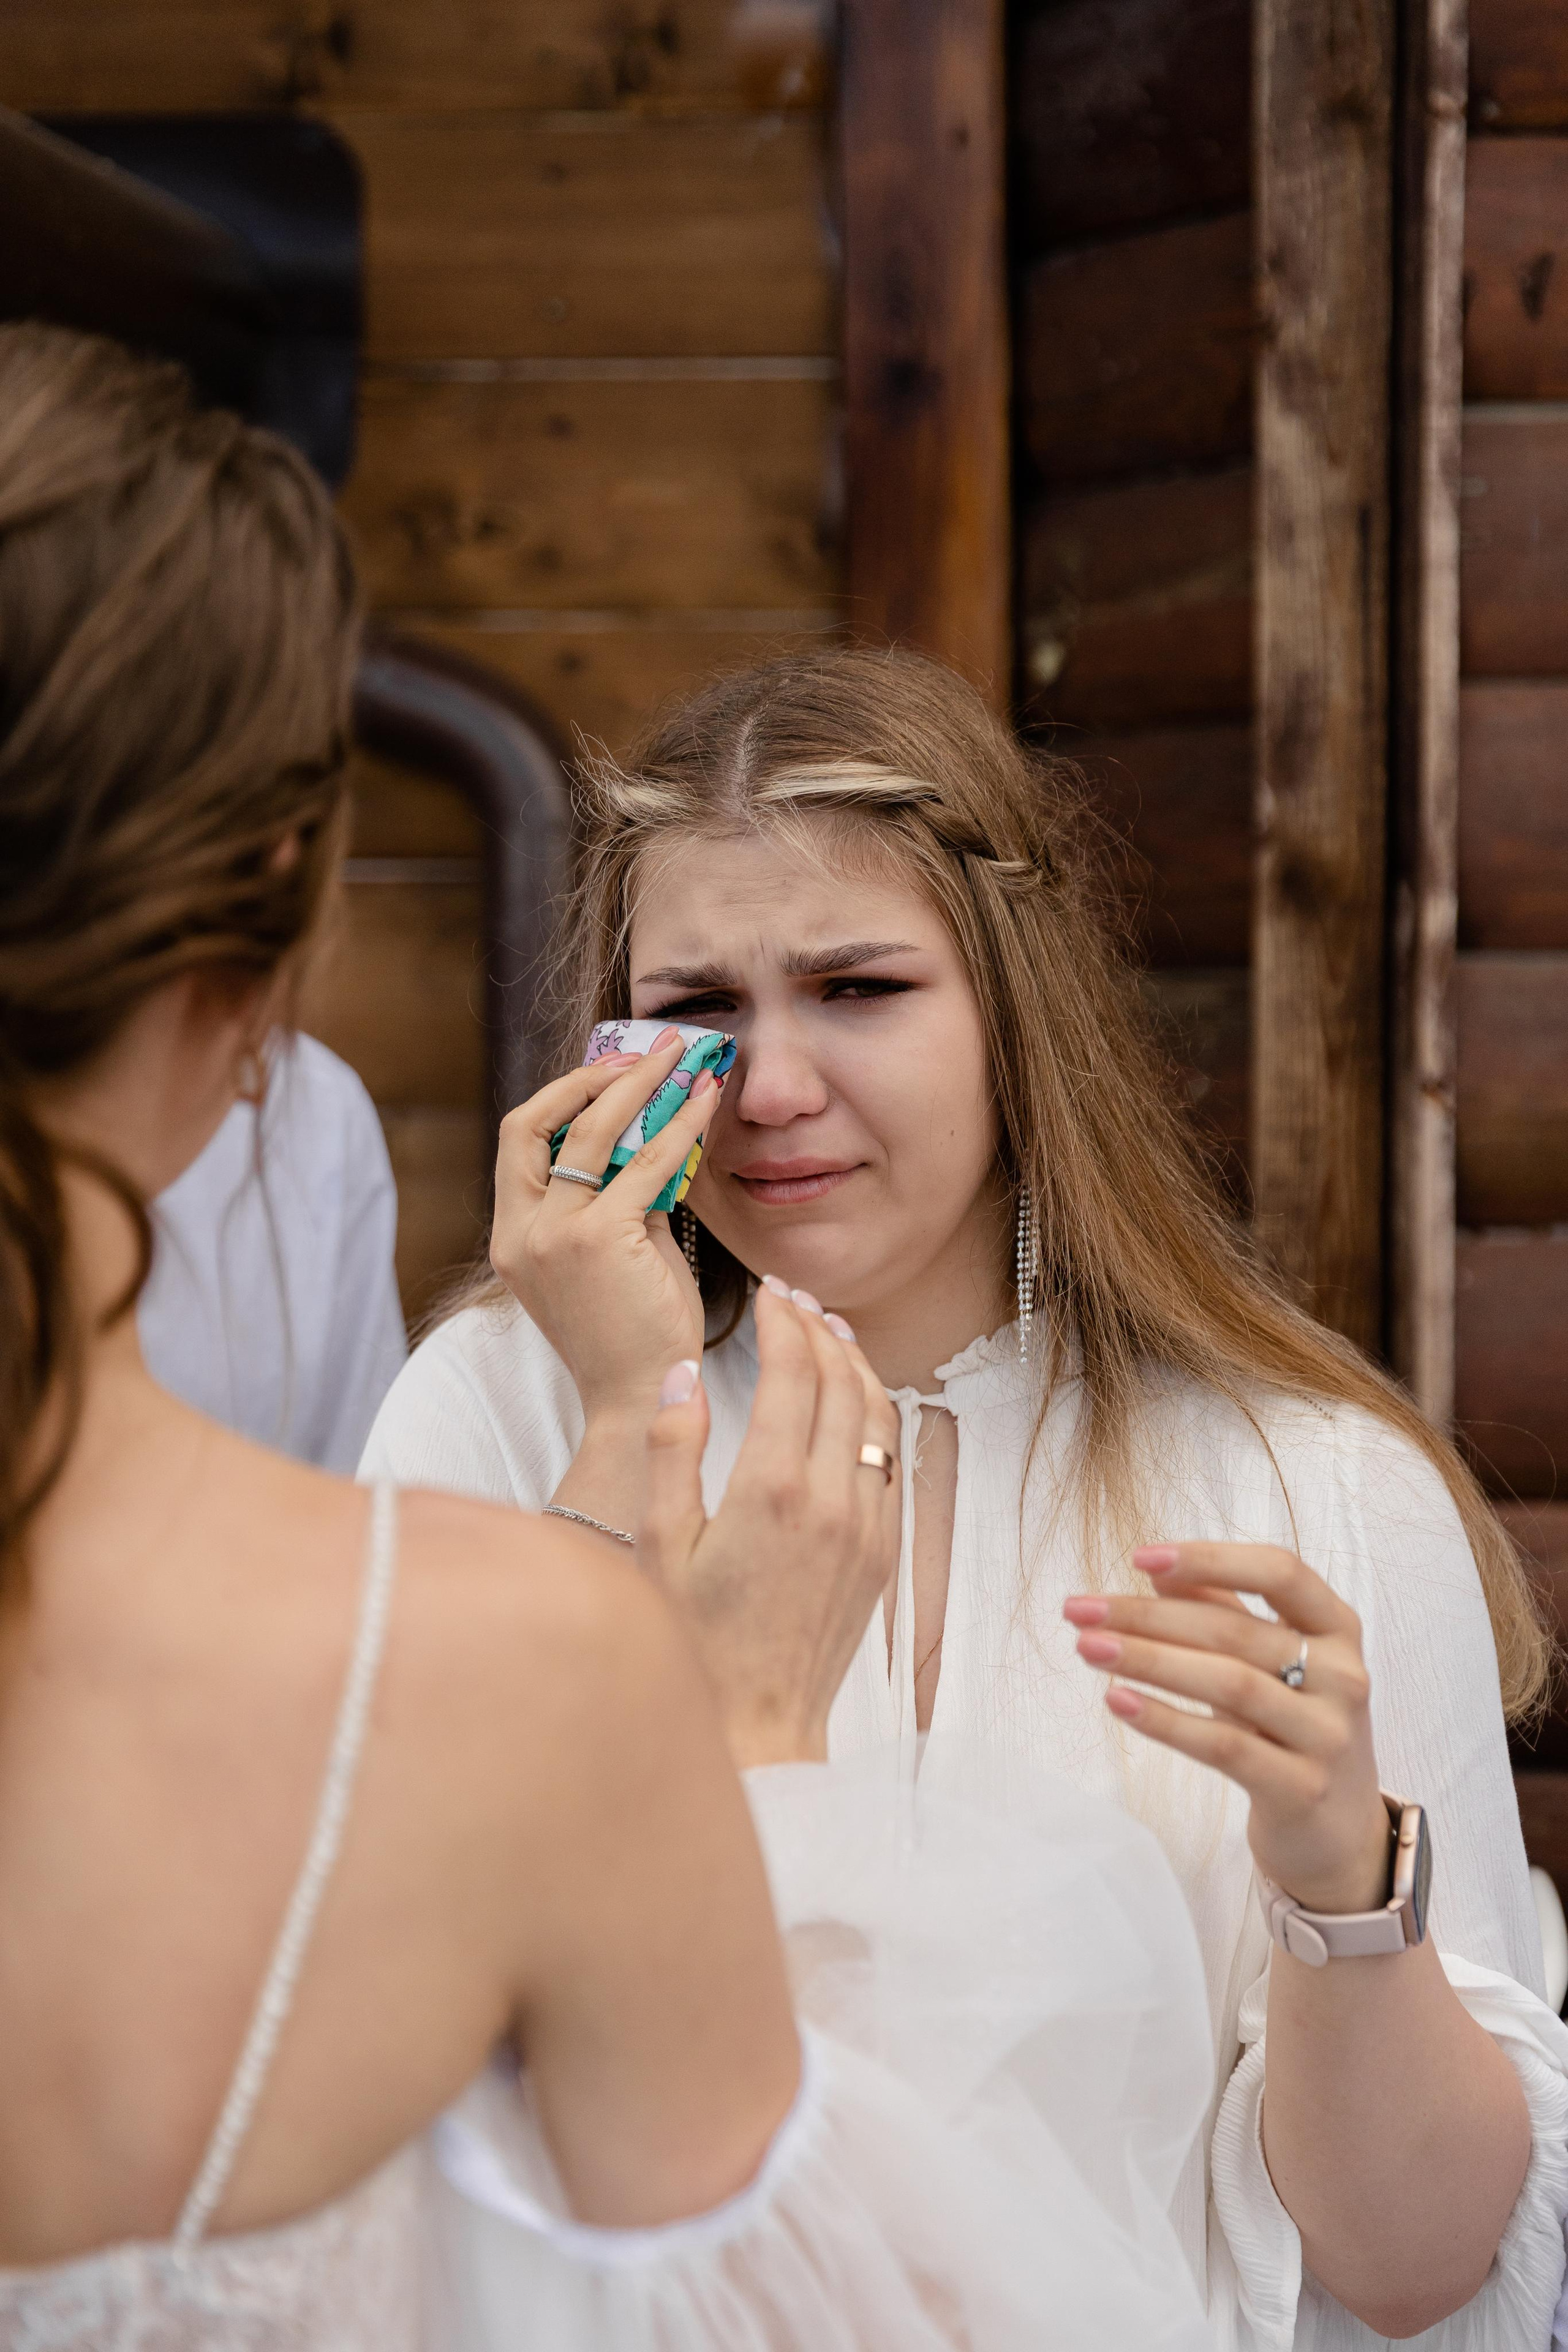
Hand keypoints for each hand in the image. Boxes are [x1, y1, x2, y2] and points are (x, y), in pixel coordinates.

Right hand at [490, 1031, 718, 1423]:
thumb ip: (619, 1201)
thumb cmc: (638, 1333)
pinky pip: (644, 1164)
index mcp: (513, 1238)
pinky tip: (706, 1107)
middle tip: (645, 1056)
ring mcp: (553, 1236)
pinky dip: (678, 1128)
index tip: (609, 1073)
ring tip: (683, 1061)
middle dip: (588, 1078)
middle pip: (529, 1123)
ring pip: (591, 1132)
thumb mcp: (615, 1256)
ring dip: (639, 1086)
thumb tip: (654, 1138)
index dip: (561, 1098)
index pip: (519, 1143)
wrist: (645, 1399)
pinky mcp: (597, 1240)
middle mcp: (520, 1233)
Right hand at [638, 1283, 899, 1766]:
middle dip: (819, 1327)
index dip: (783, 1321)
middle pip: (841, 1380)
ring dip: (856, 1364)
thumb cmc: (695, 1640)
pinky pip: (891, 1462)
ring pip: (879, 1415)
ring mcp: (866, 1525)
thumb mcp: (657, 1544)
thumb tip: (683, 1376)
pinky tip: (853, 1403)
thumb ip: (670, 1452)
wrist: (759, 1723)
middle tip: (793, 1300)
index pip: (792, 1371)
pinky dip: (876, 1415)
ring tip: (830, 1331)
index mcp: (771, 1489)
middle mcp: (832, 1499)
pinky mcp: (882, 1552)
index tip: (768, 1294)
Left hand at [1066, 1543, 1392, 1916]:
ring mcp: (1327, 1736)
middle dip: (1147, 1616)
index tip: (1139, 1557)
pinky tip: (1117, 1701)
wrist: (1339, 1835)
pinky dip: (1166, 1720)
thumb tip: (1157, 1571)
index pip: (1279, 1571)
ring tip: (1087, 1648)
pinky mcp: (1301, 1789)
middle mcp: (1342, 1676)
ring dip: (1149, 1661)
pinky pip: (1224, 1746)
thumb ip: (1224, 1613)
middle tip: (1079, 1610)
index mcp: (1337, 1629)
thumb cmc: (1293, 1728)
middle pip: (1235, 1631)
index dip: (1210, 1559)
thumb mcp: (1270, 1664)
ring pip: (1228, 1684)